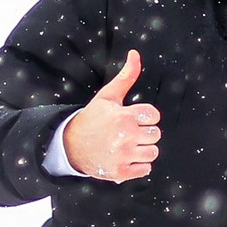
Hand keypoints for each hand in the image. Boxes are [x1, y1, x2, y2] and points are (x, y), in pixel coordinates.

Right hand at [60, 49, 160, 181]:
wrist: (70, 145)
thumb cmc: (92, 118)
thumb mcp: (108, 96)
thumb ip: (126, 76)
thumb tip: (135, 54)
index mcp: (124, 117)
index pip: (154, 116)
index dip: (145, 116)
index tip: (133, 118)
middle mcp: (125, 137)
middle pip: (156, 135)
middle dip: (145, 133)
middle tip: (129, 132)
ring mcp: (122, 156)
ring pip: (153, 153)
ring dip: (143, 149)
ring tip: (128, 144)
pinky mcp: (120, 173)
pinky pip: (146, 169)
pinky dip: (139, 165)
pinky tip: (126, 157)